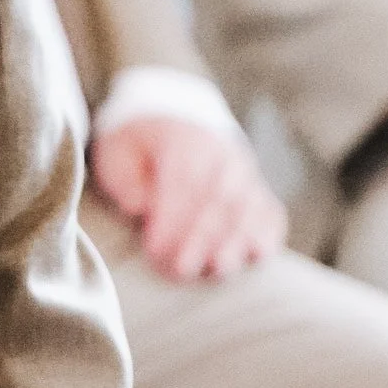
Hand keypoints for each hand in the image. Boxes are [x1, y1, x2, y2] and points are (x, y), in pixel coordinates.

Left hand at [90, 117, 285, 279]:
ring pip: (247, 204)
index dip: (169, 217)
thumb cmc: (140, 146)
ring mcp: (242, 172)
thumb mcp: (118, 153)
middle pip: (217, 196)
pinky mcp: (254, 188)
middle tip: (181, 268)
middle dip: (200, 236)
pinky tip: (257, 254)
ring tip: (218, 266)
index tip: (154, 249)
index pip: (181, 180)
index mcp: (182, 143)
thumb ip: (127, 181)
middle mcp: (219, 155)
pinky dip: (268, 231)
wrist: (172, 118)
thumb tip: (142, 207)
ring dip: (234, 239)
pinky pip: (269, 209)